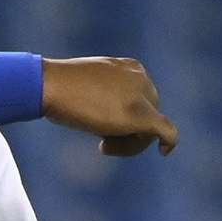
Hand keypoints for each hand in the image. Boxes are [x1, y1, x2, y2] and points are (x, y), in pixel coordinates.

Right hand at [39, 58, 178, 156]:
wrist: (53, 85)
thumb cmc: (61, 86)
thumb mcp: (90, 85)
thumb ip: (108, 96)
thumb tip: (111, 116)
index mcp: (132, 68)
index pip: (141, 100)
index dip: (125, 120)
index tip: (103, 128)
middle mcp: (142, 78)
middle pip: (148, 114)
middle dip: (128, 133)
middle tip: (102, 143)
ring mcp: (143, 96)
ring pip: (151, 128)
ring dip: (129, 143)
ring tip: (103, 145)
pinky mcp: (142, 115)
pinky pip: (166, 131)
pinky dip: (168, 142)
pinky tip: (164, 151)